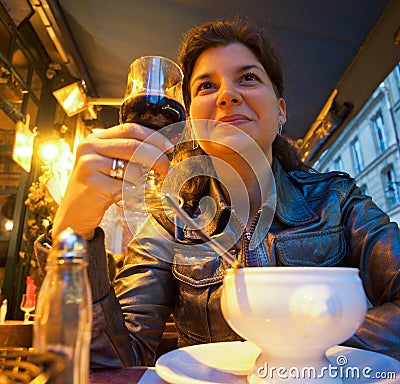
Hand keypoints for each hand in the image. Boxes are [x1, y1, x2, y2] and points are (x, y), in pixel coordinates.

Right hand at [52, 123, 172, 239]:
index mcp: (95, 139)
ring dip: (146, 179)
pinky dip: (136, 192)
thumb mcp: (107, 166)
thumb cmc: (93, 191)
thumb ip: (126, 156)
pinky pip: (126, 186)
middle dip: (157, 158)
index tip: (168, 147)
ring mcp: (90, 165)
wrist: (73, 216)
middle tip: (167, 169)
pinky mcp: (94, 184)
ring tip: (147, 187)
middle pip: (134, 146)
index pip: (130, 129)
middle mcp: (90, 148)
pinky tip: (134, 196)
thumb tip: (159, 153)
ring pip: (132, 167)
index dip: (153, 137)